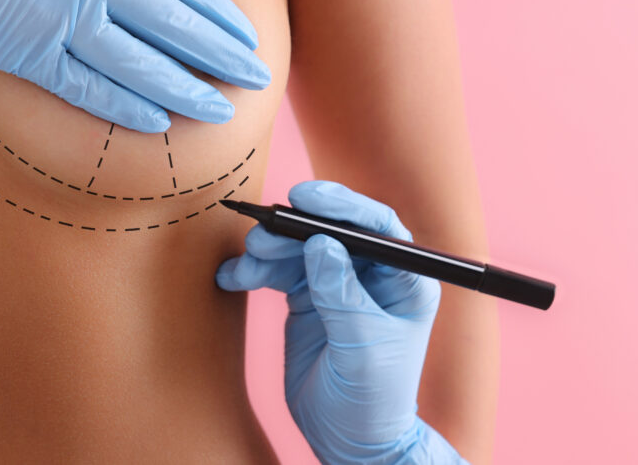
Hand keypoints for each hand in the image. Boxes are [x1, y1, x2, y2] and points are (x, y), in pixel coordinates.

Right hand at [0, 0, 269, 131]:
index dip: (220, 18)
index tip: (248, 39)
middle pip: (177, 30)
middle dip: (223, 59)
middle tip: (257, 82)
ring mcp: (65, 19)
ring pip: (143, 67)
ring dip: (187, 93)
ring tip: (220, 113)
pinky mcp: (27, 52)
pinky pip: (88, 88)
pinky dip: (125, 107)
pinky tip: (156, 123)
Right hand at [216, 181, 467, 463]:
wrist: (350, 439)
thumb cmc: (374, 400)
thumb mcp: (363, 349)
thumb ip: (343, 296)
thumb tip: (321, 243)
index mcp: (403, 280)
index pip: (378, 227)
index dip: (343, 206)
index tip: (306, 198)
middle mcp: (372, 274)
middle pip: (332, 230)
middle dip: (295, 228)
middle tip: (263, 231)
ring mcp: (338, 284)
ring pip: (300, 248)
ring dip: (270, 249)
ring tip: (247, 259)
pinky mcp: (309, 298)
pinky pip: (280, 272)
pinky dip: (255, 271)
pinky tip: (234, 277)